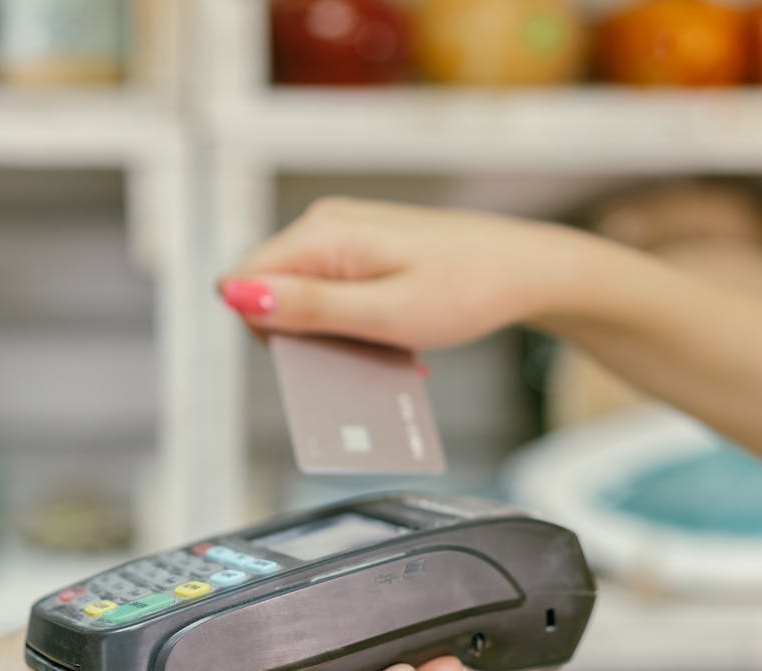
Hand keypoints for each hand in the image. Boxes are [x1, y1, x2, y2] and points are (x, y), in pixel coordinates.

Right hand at [220, 197, 615, 350]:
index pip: (240, 283)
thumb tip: (234, 295)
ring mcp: (345, 233)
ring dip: (329, 334)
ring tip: (381, 349)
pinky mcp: (363, 246)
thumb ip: (307, 308)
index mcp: (322, 234)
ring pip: (300, 295)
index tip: (318, 352)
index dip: (265, 329)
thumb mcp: (383, 314)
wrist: (526, 270)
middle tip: (358, 355)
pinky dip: (350, 321)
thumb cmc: (466, 291)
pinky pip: (331, 291)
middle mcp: (325, 224)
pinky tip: (388, 338)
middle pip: (268, 291)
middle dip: (300, 335)